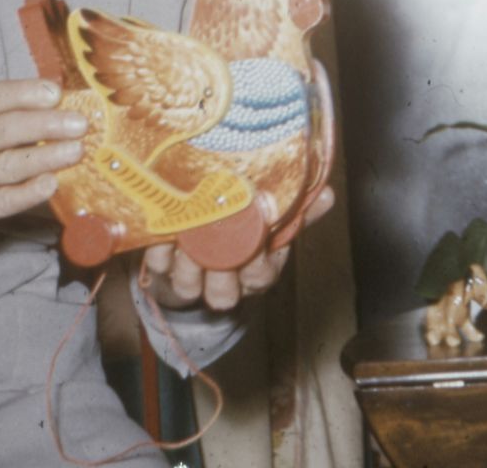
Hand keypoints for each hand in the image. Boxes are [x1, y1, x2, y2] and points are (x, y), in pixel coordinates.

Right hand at [0, 78, 86, 250]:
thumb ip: (13, 113)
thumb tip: (67, 103)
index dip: (26, 93)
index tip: (56, 93)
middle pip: (5, 129)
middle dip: (47, 124)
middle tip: (80, 124)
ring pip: (10, 164)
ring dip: (48, 156)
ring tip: (77, 150)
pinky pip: (6, 200)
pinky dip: (31, 191)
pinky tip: (52, 183)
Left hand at [140, 185, 334, 312]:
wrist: (195, 235)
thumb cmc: (244, 224)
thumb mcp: (275, 217)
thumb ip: (299, 209)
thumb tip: (328, 193)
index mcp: (258, 269)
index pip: (261, 276)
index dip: (257, 264)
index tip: (256, 238)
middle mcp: (226, 281)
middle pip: (224, 293)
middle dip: (218, 270)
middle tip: (218, 238)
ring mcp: (192, 278)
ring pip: (189, 285)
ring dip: (187, 262)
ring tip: (189, 236)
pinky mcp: (162, 268)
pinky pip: (158, 265)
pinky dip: (159, 248)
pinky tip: (165, 232)